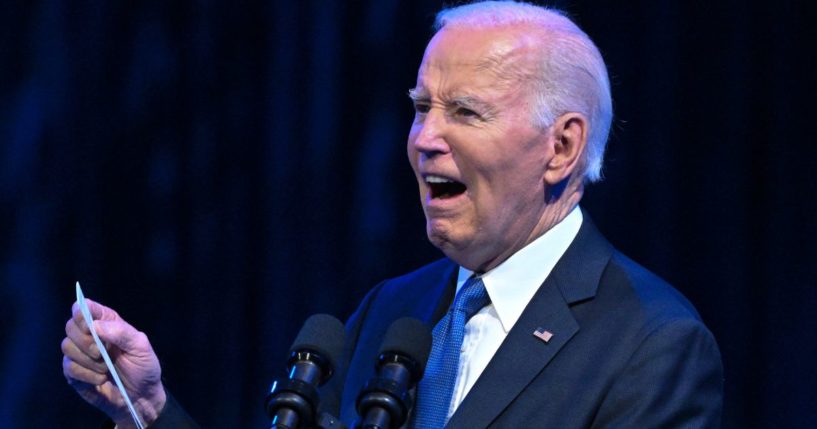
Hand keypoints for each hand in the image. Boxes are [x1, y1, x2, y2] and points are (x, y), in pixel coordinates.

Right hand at [62, 299, 166, 427]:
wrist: (140, 397)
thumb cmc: (143, 367)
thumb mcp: (141, 347)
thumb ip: (121, 332)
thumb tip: (96, 326)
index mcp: (107, 322)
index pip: (85, 307)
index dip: (82, 312)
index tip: (90, 325)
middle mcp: (90, 335)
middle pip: (70, 326)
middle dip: (85, 341)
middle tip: (102, 352)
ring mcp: (80, 354)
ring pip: (67, 347)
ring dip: (88, 360)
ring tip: (106, 369)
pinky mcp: (74, 373)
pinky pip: (69, 368)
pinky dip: (86, 374)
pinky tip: (101, 379)